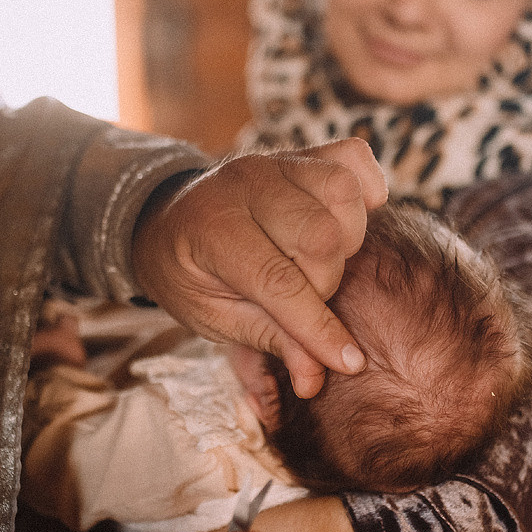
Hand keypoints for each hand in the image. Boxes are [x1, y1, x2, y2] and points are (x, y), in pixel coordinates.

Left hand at [131, 138, 387, 396]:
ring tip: (319, 261)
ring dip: (345, 239)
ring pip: (343, 193)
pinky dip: (364, 191)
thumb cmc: (190, 276)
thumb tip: (315, 379)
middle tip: (303, 297)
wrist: (168, 221)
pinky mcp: (303, 153)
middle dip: (325, 282)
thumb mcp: (212, 317)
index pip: (278, 281)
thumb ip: (266, 339)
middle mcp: (246, 182)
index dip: (318, 327)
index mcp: (211, 227)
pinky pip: (354, 159)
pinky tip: (344, 221)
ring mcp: (276, 161)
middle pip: (321, 235)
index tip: (348, 363)